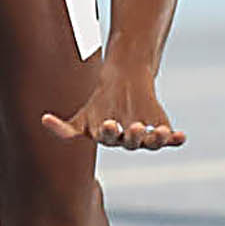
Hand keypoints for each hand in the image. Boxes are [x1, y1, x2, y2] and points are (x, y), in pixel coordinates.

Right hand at [41, 66, 184, 150]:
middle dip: (132, 136)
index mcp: (108, 136)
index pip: (108, 137)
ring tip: (158, 131)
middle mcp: (127, 140)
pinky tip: (181, 137)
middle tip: (135, 128)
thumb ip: (64, 126)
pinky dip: (175, 139)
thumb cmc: (102, 102)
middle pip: (130, 141)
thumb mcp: (84, 113)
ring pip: (151, 142)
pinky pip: (169, 139)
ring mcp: (145, 137)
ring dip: (155, 139)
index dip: (109, 133)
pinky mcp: (161, 132)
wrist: (128, 82)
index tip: (110, 124)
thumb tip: (42, 121)